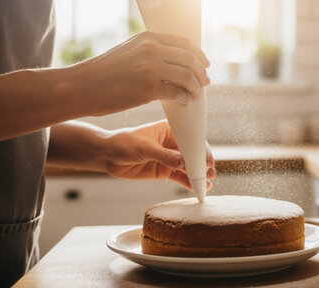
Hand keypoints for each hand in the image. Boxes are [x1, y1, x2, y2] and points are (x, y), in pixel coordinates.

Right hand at [72, 31, 209, 115]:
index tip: (205, 64)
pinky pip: (177, 92)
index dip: (199, 55)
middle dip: (201, 72)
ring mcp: (151, 68)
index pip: (184, 43)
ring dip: (196, 86)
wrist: (80, 87)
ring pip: (188, 76)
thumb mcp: (128, 52)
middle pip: (190, 59)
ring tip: (196, 93)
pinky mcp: (148, 87)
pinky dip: (184, 97)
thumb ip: (151, 52)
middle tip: (205, 82)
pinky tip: (183, 100)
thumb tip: (176, 63)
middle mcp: (151, 49)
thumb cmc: (103, 73)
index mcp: (148, 38)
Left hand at [101, 120, 215, 189]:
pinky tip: (197, 188)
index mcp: (171, 130)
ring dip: (198, 175)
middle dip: (202, 163)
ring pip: (188, 167)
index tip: (208, 160)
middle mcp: (173, 143)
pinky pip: (179, 177)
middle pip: (193, 154)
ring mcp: (170, 158)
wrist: (107, 155)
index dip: (201, 149)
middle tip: (211, 173)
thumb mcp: (144, 148)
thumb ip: (164, 155)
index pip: (191, 138)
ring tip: (208, 183)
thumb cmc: (124, 143)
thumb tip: (183, 162)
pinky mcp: (165, 171)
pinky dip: (188, 182)